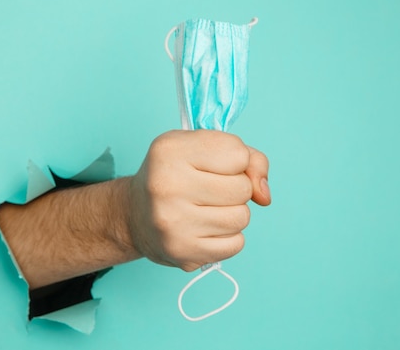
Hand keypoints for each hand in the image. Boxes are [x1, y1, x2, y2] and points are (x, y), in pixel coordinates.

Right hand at [128, 130, 270, 271]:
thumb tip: (264, 195)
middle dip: (236, 188)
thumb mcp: (202, 148)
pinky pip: (235, 244)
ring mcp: (173, 222)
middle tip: (209, 190)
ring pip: (242, 218)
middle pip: (243, 188)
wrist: (134, 215)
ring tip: (207, 209)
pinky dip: (228, 237)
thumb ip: (247, 158)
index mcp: (170, 151)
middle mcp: (167, 185)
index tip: (213, 165)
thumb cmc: (175, 175)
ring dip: (233, 214)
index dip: (235, 160)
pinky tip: (206, 229)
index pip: (238, 153)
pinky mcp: (182, 251)